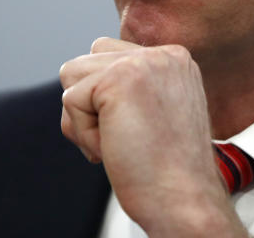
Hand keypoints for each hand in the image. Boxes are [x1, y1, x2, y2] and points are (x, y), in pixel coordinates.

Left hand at [59, 38, 246, 236]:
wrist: (184, 199)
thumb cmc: (167, 170)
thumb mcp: (158, 111)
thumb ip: (131, 86)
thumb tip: (79, 73)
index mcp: (174, 59)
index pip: (109, 56)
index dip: (106, 100)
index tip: (139, 131)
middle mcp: (162, 54)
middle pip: (86, 62)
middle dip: (90, 105)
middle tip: (127, 138)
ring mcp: (142, 62)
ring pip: (71, 75)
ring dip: (84, 118)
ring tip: (121, 140)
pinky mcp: (118, 79)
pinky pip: (70, 100)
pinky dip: (83, 134)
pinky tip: (115, 148)